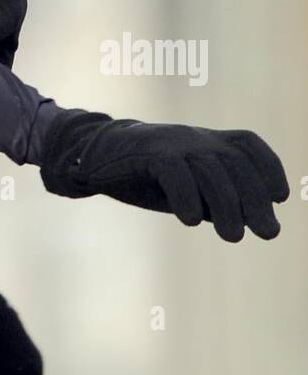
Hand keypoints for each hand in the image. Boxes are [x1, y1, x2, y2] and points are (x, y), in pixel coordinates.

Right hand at [40, 109, 288, 241]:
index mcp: (205, 140)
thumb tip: (251, 224)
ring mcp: (170, 142)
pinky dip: (186, 196)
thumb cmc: (146, 176)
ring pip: (209, 170)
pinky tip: (191, 221)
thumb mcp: (186, 189)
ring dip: (226, 206)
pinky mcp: (147, 151)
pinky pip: (174, 171)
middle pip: (234, 162)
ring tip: (232, 237)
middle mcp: (192, 136)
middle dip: (254, 198)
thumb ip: (214, 200)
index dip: (268, 166)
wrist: (94, 158)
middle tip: (267, 233)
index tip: (280, 197)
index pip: (246, 143)